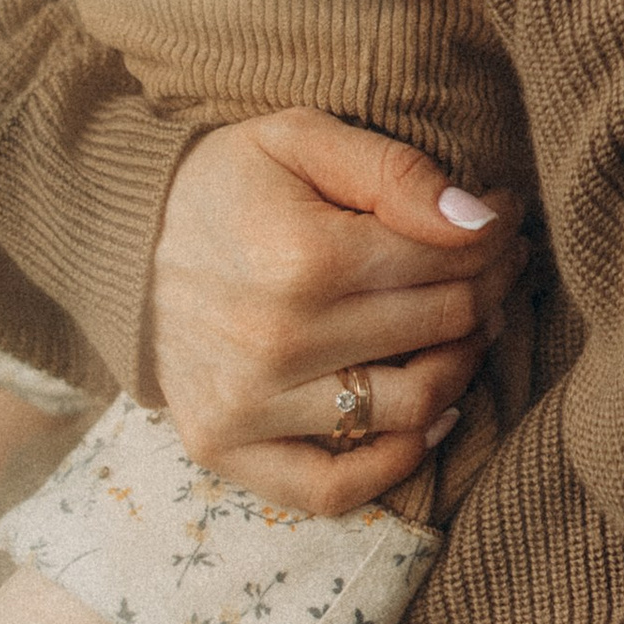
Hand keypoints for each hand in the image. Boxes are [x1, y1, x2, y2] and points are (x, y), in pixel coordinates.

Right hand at [142, 108, 527, 516]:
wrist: (120, 239)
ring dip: (461, 367)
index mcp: (302, 256)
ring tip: (467, 330)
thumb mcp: (299, 137)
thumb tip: (482, 219)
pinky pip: (334, 487)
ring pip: (411, 407)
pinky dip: (396, 462)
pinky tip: (429, 418)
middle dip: (489, 289)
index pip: (447, 260)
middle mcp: (279, 341)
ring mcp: (251, 404)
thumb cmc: (225, 182)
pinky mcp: (227, 447)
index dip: (493, 234)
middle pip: (440, 327)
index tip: (503, 217)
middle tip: (498, 266)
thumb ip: (394, 171)